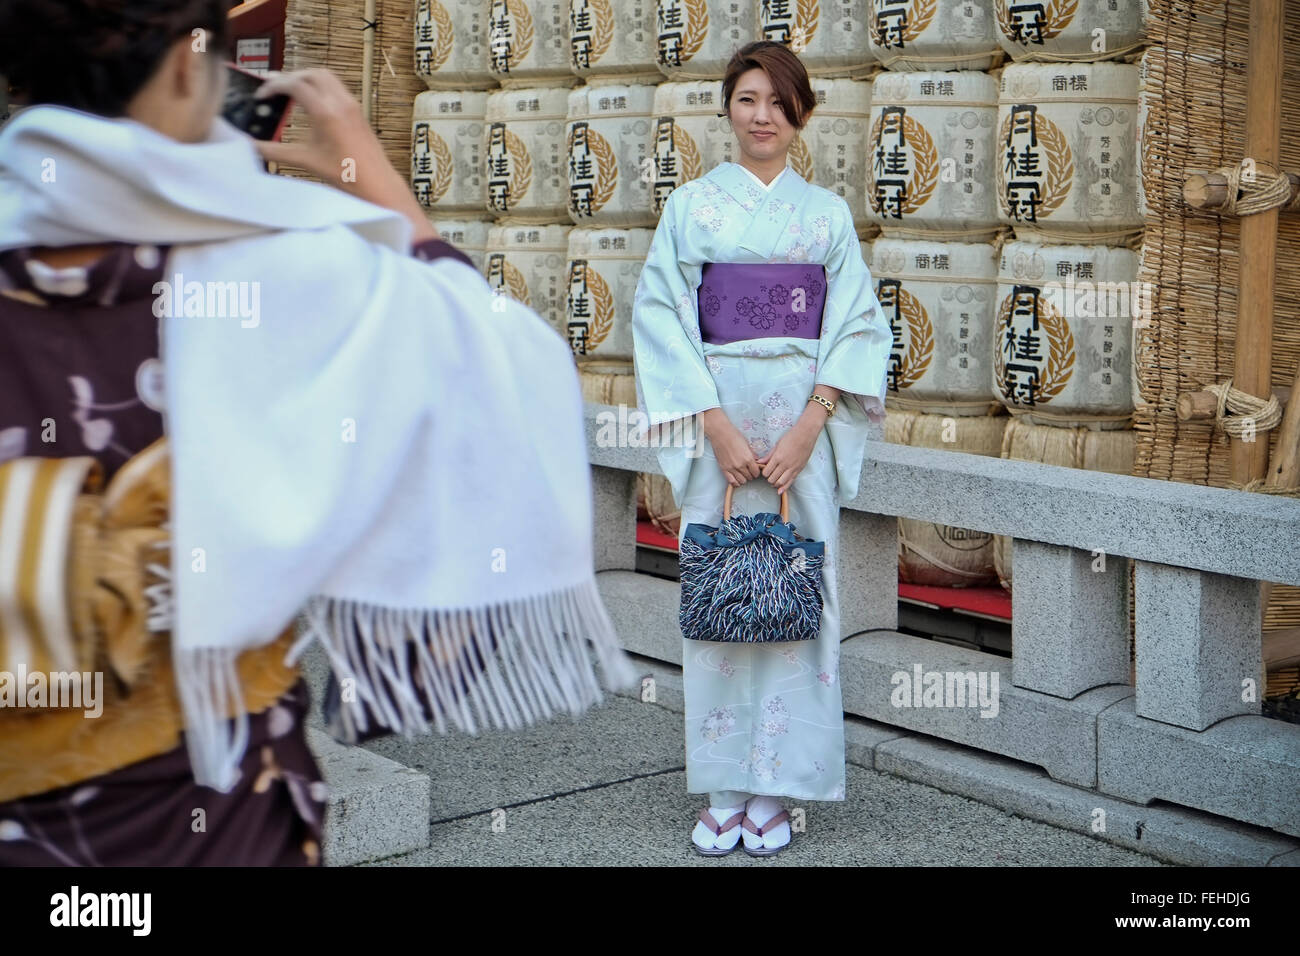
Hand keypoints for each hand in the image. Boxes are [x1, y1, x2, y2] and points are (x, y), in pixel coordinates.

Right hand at [249, 69, 436, 241]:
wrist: (377, 183)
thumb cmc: (346, 175)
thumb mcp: (306, 161)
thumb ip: (275, 151)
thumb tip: (250, 146)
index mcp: (326, 112)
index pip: (295, 85)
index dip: (273, 86)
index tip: (261, 95)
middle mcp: (341, 103)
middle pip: (310, 73)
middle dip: (288, 77)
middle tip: (272, 88)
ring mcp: (352, 104)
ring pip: (325, 76)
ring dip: (305, 78)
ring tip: (289, 90)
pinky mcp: (358, 110)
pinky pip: (336, 86)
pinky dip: (319, 86)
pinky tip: (310, 101)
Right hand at [699, 408, 760, 486]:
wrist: (720, 433)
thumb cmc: (733, 435)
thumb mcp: (747, 443)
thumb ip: (752, 454)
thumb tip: (756, 461)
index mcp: (748, 458)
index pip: (756, 472)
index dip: (757, 472)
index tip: (755, 470)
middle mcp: (740, 465)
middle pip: (749, 477)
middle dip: (750, 475)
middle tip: (749, 471)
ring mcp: (731, 468)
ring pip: (741, 481)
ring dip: (743, 479)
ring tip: (742, 474)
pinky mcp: (723, 468)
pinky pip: (731, 481)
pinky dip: (735, 482)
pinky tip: (736, 479)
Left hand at [756, 416, 820, 494]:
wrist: (806, 434)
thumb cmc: (791, 437)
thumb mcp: (777, 445)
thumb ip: (769, 455)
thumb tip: (759, 462)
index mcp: (778, 457)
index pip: (766, 472)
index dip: (763, 473)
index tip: (764, 471)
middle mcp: (785, 464)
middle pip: (772, 479)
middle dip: (768, 479)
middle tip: (768, 476)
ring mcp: (793, 468)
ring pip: (781, 482)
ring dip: (775, 484)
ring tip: (774, 481)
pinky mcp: (799, 469)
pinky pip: (791, 481)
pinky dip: (784, 487)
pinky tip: (780, 490)